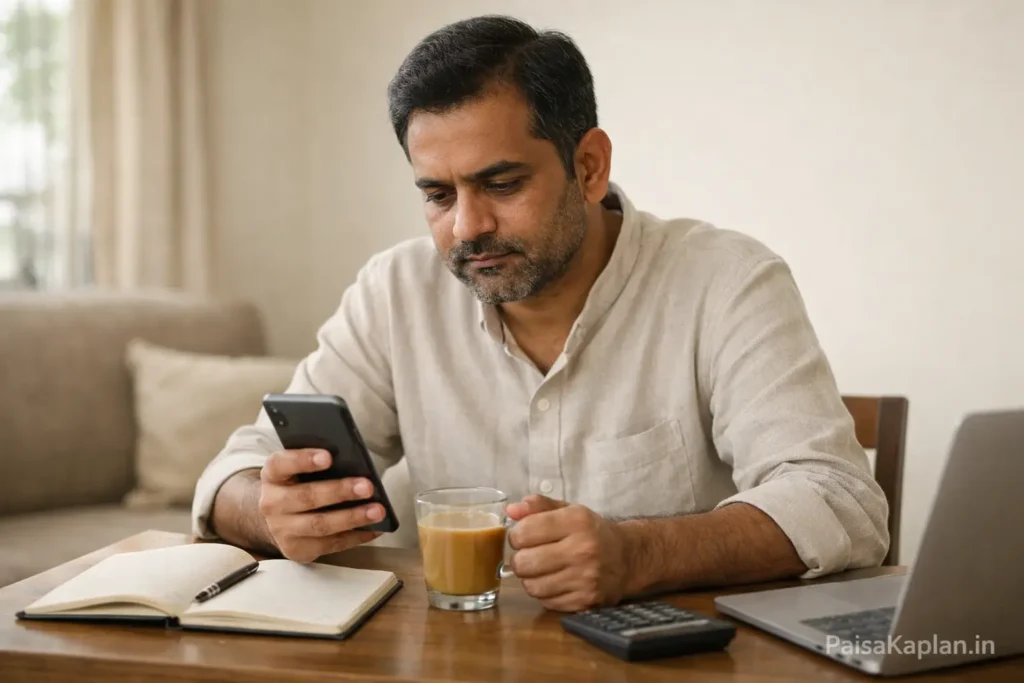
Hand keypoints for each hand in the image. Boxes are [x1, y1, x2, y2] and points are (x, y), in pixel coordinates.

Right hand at [258, 449, 383, 562]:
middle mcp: (271, 503)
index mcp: (273, 475)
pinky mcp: (296, 550)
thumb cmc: (299, 484)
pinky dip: (356, 536)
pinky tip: (375, 528)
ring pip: (319, 525)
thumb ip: (320, 463)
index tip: (328, 456)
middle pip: (306, 497)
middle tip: (367, 486)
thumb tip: (356, 463)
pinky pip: (330, 544)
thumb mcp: (300, 469)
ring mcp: (282, 530)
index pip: (281, 464)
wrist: (279, 517)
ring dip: (352, 518)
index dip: (303, 459)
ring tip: (377, 511)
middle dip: (339, 491)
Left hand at [506, 495, 632, 611]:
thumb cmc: (591, 532)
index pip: (524, 532)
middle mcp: (582, 550)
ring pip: (532, 586)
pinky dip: (544, 593)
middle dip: (520, 559)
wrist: (627, 558)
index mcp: (577, 521)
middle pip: (524, 562)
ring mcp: (585, 579)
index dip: (516, 535)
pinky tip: (554, 581)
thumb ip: (538, 506)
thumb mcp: (569, 511)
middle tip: (529, 555)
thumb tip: (511, 510)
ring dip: (530, 578)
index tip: (523, 536)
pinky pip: (546, 602)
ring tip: (540, 569)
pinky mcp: (586, 601)